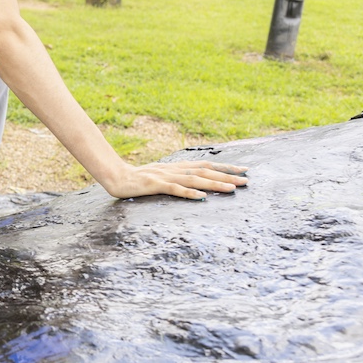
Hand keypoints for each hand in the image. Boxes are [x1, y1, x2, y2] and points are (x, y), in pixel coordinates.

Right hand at [100, 160, 248, 200]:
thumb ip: (177, 178)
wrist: (115, 176)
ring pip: (195, 179)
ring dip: (215, 184)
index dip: (226, 167)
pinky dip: (189, 193)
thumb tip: (196, 183)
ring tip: (232, 189)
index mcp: (178, 167)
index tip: (244, 170)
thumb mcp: (162, 176)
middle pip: (205, 171)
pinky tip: (201, 198)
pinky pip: (175, 190)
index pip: (206, 165)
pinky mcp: (155, 185)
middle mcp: (175, 169)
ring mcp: (165, 177)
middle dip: (227, 176)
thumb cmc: (138, 179)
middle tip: (247, 181)